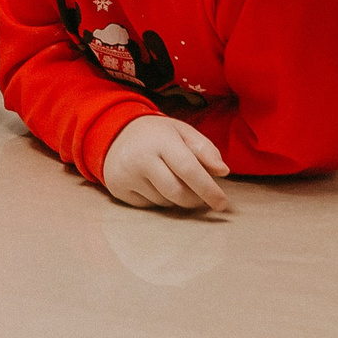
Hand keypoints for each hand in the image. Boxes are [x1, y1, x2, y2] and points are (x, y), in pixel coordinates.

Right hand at [101, 114, 233, 213]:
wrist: (114, 132)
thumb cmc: (156, 134)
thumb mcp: (181, 131)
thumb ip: (205, 148)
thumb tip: (223, 172)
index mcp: (160, 139)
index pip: (188, 169)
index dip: (208, 189)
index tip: (222, 203)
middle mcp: (140, 157)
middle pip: (177, 192)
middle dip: (195, 199)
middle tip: (201, 195)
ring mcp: (127, 175)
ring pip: (164, 202)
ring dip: (176, 198)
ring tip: (171, 179)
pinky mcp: (118, 189)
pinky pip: (149, 206)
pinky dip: (158, 200)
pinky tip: (152, 183)